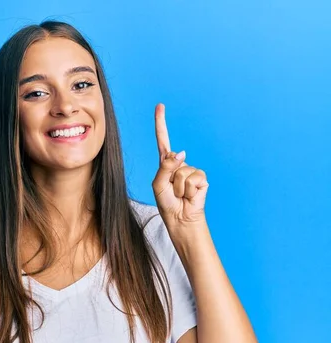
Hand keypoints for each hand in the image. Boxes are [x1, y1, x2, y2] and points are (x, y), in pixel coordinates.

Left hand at [152, 103, 208, 225]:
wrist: (181, 219)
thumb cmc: (167, 203)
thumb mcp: (158, 185)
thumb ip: (165, 167)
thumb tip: (181, 152)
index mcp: (165, 164)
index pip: (163, 140)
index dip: (161, 123)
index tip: (160, 106)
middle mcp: (179, 164)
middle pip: (172, 159)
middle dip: (169, 177)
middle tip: (172, 192)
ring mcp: (191, 170)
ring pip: (182, 172)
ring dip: (178, 187)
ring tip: (180, 195)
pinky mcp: (202, 178)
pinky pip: (193, 179)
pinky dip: (188, 190)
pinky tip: (189, 196)